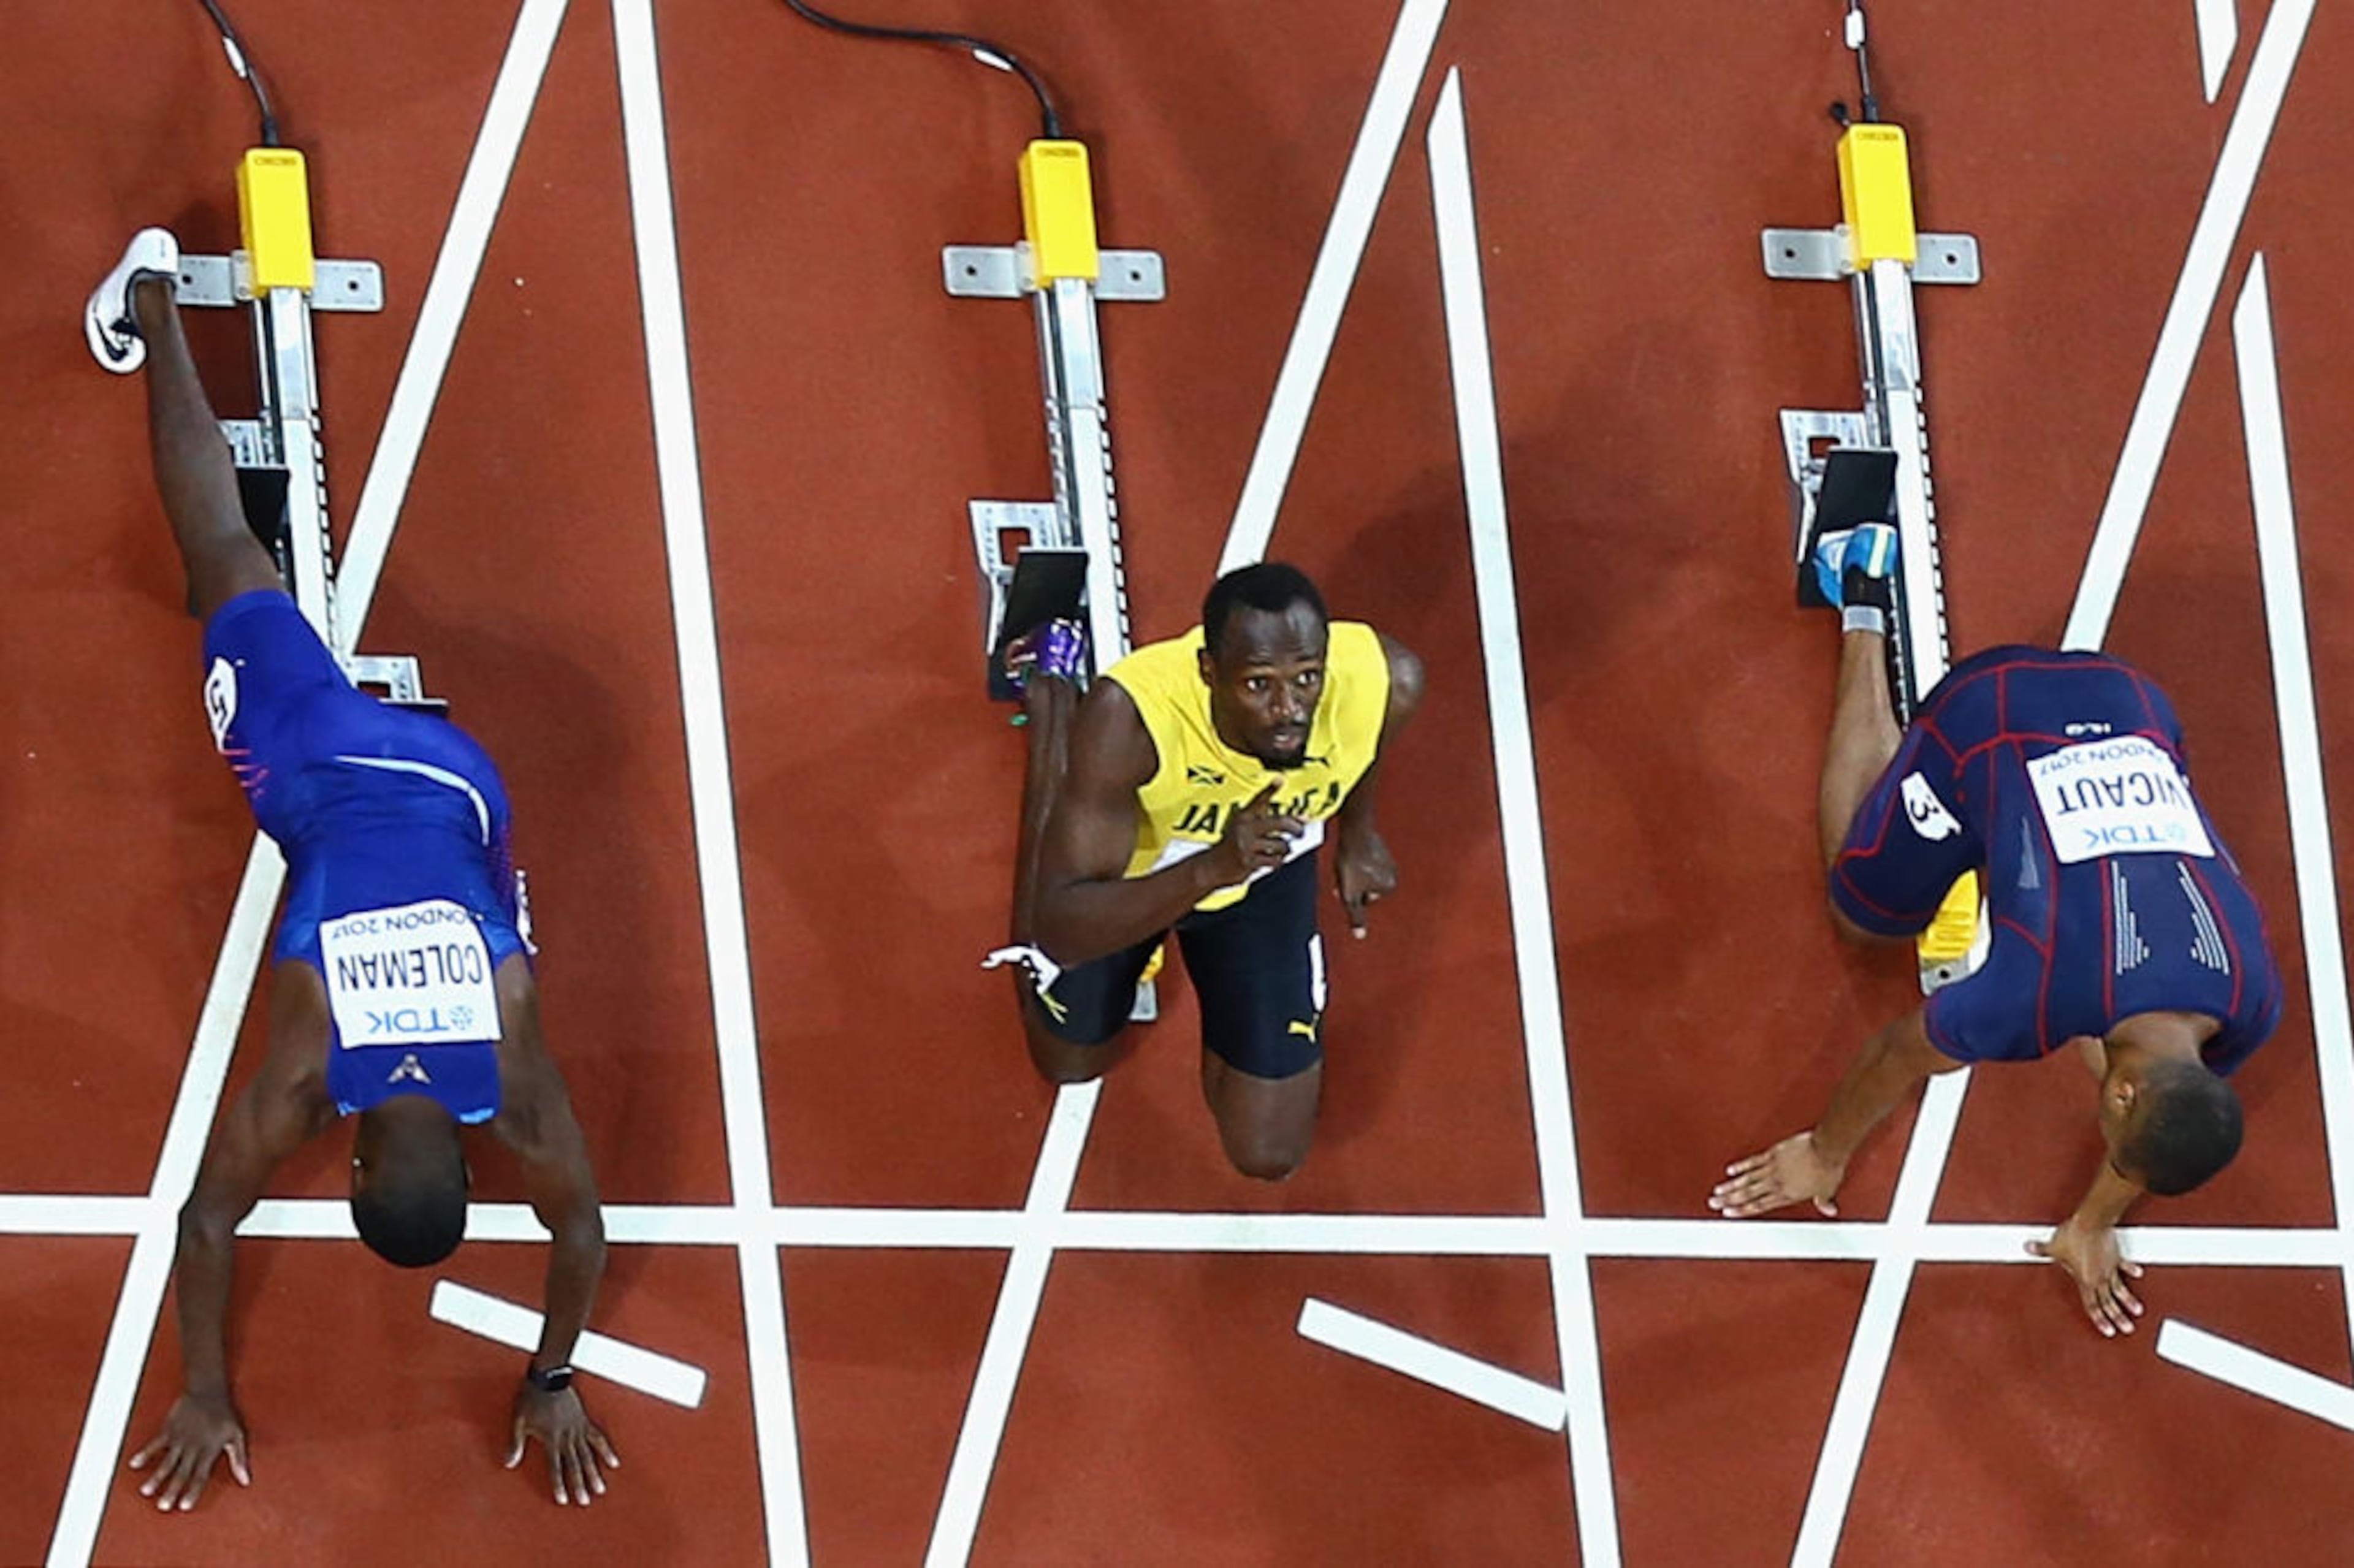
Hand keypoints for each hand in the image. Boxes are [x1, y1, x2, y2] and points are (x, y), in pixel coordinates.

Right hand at [127, 1391, 249, 1511]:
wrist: (208, 1389)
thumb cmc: (224, 1414)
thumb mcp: (237, 1435)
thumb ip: (239, 1459)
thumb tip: (246, 1481)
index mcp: (209, 1450)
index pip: (200, 1476)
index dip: (193, 1491)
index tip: (184, 1506)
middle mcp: (193, 1447)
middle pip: (181, 1473)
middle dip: (172, 1490)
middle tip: (163, 1506)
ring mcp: (179, 1438)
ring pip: (166, 1461)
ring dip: (156, 1477)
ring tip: (146, 1491)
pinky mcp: (169, 1429)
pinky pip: (155, 1443)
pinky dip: (145, 1453)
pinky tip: (135, 1464)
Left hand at [507, 1382, 619, 1505]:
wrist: (549, 1376)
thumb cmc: (531, 1398)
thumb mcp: (518, 1421)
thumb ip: (516, 1443)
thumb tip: (509, 1464)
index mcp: (550, 1438)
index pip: (556, 1467)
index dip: (559, 1484)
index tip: (564, 1499)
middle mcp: (567, 1436)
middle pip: (575, 1464)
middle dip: (580, 1484)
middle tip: (585, 1501)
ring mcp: (578, 1429)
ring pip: (589, 1455)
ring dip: (595, 1473)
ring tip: (600, 1489)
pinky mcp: (585, 1421)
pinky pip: (598, 1437)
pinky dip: (606, 1450)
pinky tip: (613, 1461)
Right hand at [1207, 783, 1301, 885]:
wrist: (1213, 866)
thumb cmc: (1235, 844)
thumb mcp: (1248, 827)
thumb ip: (1273, 821)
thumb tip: (1303, 818)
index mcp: (1244, 816)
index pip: (1259, 800)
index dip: (1270, 789)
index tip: (1280, 779)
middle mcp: (1245, 828)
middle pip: (1279, 822)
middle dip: (1295, 827)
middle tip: (1300, 831)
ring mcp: (1246, 845)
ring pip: (1280, 845)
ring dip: (1284, 849)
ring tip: (1279, 850)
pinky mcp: (1249, 862)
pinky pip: (1275, 861)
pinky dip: (1278, 861)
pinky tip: (1272, 861)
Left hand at [1334, 826, 1396, 937]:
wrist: (1353, 831)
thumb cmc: (1352, 862)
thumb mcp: (1350, 895)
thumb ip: (1356, 916)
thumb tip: (1360, 935)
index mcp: (1390, 886)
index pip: (1365, 899)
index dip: (1351, 893)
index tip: (1347, 883)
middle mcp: (1393, 872)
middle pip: (1364, 886)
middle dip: (1352, 883)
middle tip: (1344, 872)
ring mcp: (1386, 857)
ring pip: (1363, 872)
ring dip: (1352, 870)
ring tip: (1346, 862)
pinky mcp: (1377, 845)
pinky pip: (1364, 858)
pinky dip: (1355, 858)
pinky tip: (1349, 852)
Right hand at [1709, 1132, 1845, 1216]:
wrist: (1825, 1149)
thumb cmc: (1827, 1168)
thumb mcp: (1827, 1189)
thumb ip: (1823, 1201)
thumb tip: (1829, 1209)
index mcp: (1787, 1195)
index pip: (1759, 1205)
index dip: (1742, 1210)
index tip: (1729, 1213)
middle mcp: (1776, 1183)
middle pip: (1747, 1194)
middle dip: (1729, 1200)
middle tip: (1714, 1203)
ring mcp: (1772, 1168)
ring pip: (1746, 1180)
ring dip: (1730, 1186)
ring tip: (1717, 1191)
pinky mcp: (1772, 1153)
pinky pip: (1753, 1162)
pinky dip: (1741, 1166)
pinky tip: (1731, 1170)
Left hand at [2027, 1220, 2144, 1337]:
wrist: (2091, 1223)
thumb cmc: (2074, 1236)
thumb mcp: (2053, 1247)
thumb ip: (2041, 1250)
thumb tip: (2029, 1248)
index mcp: (2085, 1281)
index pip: (2091, 1306)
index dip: (2099, 1320)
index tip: (2108, 1330)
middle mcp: (2099, 1277)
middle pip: (2108, 1302)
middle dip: (2118, 1317)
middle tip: (2127, 1328)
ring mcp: (2109, 1268)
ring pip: (2119, 1289)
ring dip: (2128, 1300)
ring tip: (2137, 1310)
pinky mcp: (2115, 1256)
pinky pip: (2124, 1266)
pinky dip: (2130, 1270)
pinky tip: (2137, 1274)